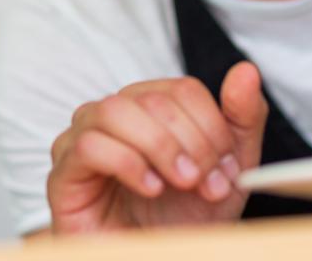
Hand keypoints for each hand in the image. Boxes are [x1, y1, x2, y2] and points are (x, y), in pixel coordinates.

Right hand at [47, 61, 267, 232]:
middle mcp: (115, 114)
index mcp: (151, 106)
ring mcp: (83, 139)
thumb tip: (247, 70)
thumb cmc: (184, 217)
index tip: (227, 168)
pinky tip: (150, 189)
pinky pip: (88, 146)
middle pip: (153, 99)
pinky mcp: (64, 173)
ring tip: (181, 183)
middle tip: (207, 183)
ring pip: (115, 110)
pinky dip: (127, 164)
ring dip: (159, 147)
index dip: (211, 126)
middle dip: (191, 142)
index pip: (182, 89)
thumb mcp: (228, 169)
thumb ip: (243, 118)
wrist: (155, 259)